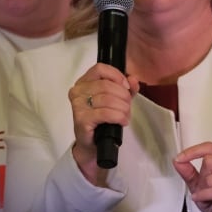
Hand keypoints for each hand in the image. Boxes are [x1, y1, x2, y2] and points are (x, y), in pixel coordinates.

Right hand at [68, 63, 139, 185]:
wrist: (92, 143)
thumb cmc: (102, 119)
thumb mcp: (117, 100)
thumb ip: (126, 88)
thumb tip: (133, 79)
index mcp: (84, 82)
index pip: (100, 69)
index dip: (116, 76)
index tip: (126, 87)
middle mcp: (78, 91)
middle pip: (106, 85)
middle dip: (123, 96)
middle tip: (128, 106)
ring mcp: (78, 105)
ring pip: (108, 99)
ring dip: (123, 108)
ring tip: (125, 115)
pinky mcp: (81, 119)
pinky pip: (106, 113)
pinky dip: (119, 116)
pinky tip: (122, 121)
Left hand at [173, 142, 211, 211]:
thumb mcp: (197, 185)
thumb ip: (188, 172)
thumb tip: (178, 161)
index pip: (209, 147)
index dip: (193, 151)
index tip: (180, 158)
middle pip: (209, 160)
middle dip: (201, 176)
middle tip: (205, 187)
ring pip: (211, 177)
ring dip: (204, 189)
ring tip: (209, 195)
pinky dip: (205, 196)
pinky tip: (202, 198)